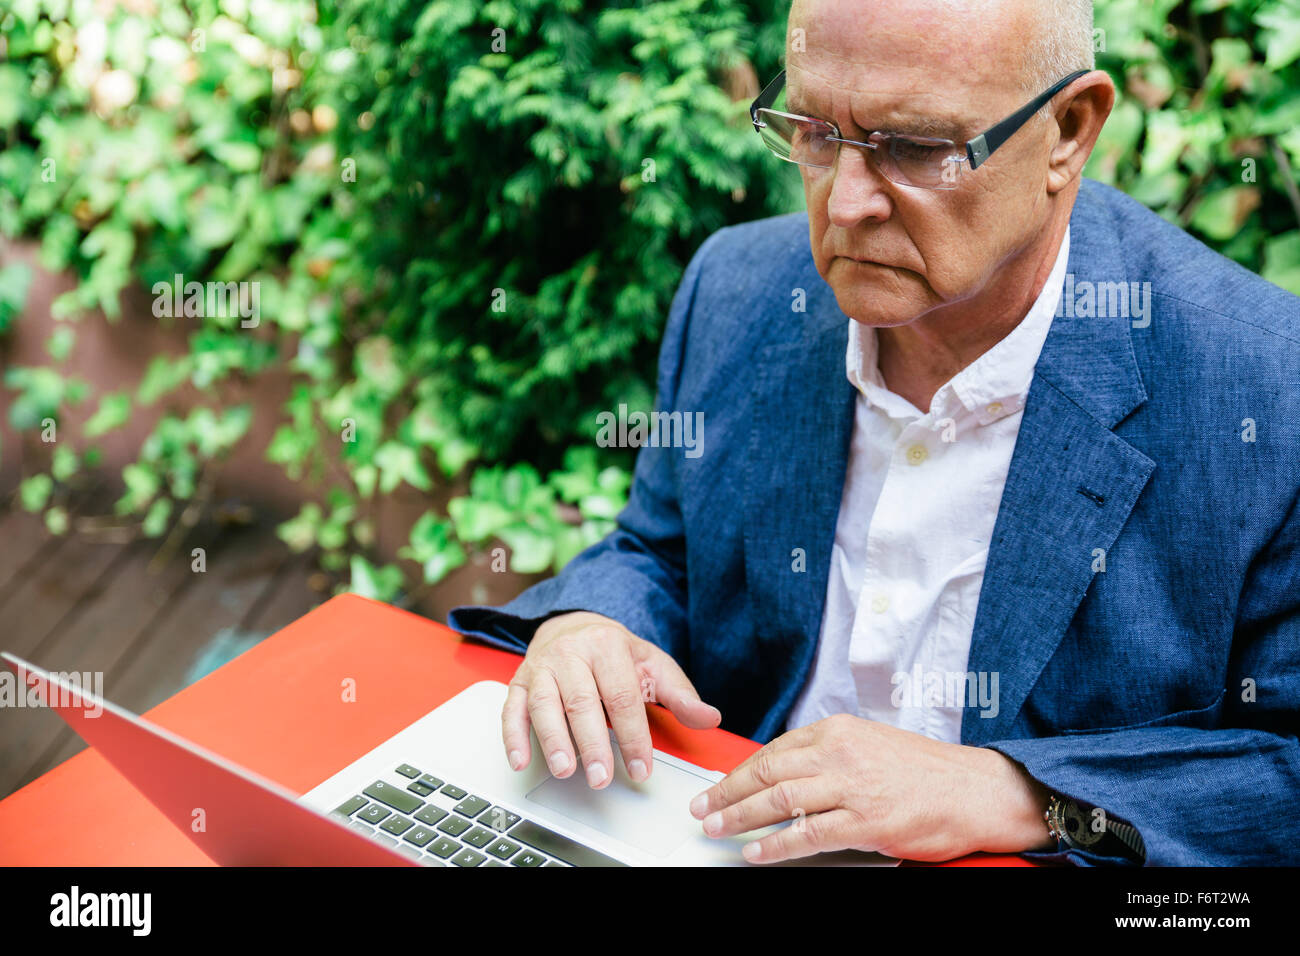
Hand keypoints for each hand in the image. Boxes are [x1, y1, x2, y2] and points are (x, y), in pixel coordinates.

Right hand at [503, 611, 720, 788]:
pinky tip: (521, 760)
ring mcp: (541, 667)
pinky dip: (513, 735)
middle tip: (602, 777)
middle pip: (581, 702)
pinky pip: (511, 708)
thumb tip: (709, 718)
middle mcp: (570, 653)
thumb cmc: (614, 653)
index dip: (633, 736)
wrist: (572, 625)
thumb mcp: (652, 665)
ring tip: (565, 769)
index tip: (641, 768)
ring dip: (553, 740)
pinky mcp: (519, 682)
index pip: (622, 697)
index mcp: (606, 646)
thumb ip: (680, 694)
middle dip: (592, 743)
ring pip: (544, 704)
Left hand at [688, 713, 1053, 862]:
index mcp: (839, 730)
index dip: (740, 771)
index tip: (719, 785)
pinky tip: (756, 853)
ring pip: (779, 801)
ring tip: (717, 828)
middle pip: (767, 772)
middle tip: (702, 807)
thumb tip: (787, 772)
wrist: (976, 790)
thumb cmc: (928, 771)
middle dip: (727, 792)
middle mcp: (841, 752)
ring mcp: (852, 787)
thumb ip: (830, 754)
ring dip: (740, 817)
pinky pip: (808, 835)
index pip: (775, 750)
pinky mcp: (866, 821)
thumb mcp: (871, 744)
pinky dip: (775, 846)